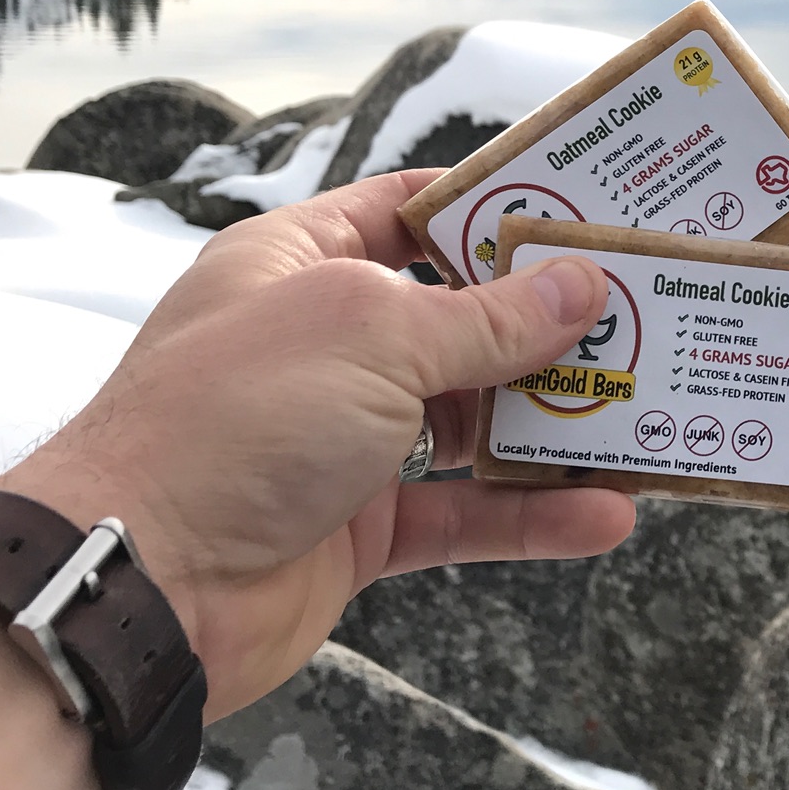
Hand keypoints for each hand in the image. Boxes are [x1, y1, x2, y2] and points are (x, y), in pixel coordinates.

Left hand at [0, 169, 636, 718]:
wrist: (142, 581)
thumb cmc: (235, 419)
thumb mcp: (374, 335)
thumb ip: (488, 316)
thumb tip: (583, 284)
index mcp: (303, 262)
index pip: (409, 209)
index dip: (495, 208)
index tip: (586, 210)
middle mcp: (325, 343)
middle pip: (459, 320)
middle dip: (549, 325)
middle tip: (644, 316)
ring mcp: (343, 438)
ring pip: (473, 421)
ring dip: (554, 425)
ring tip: (646, 413)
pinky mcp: (362, 526)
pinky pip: (465, 512)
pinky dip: (532, 516)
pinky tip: (606, 516)